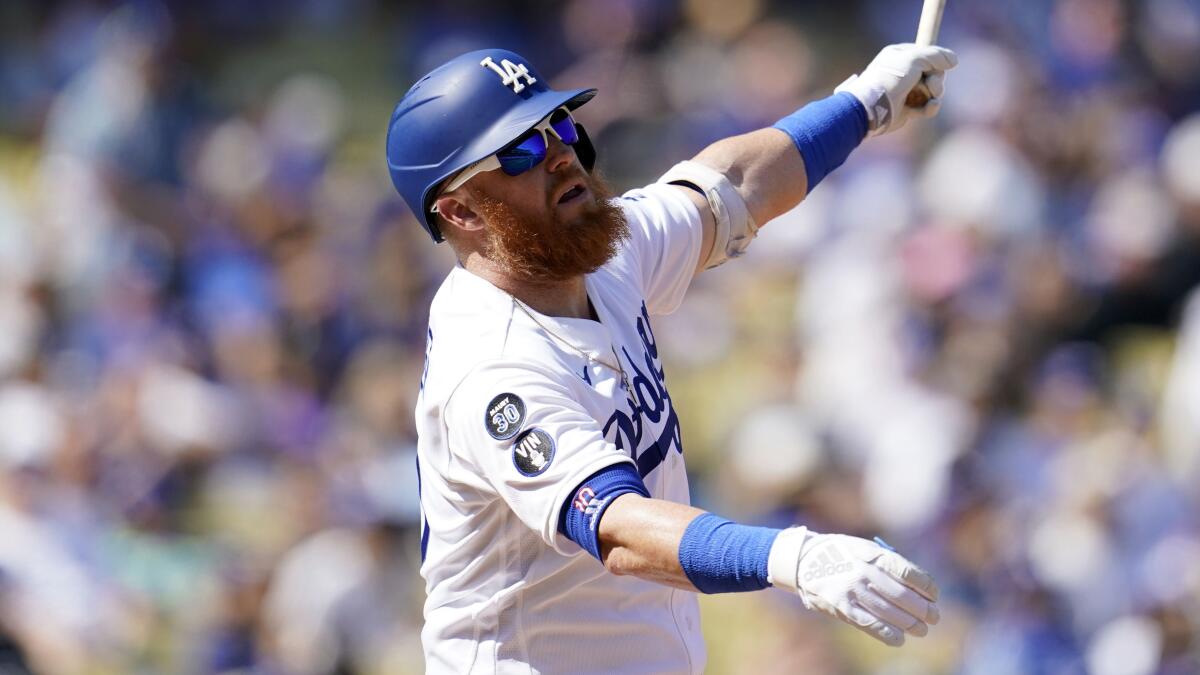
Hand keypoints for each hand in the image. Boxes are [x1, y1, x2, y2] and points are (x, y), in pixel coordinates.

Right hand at [768, 528, 939, 645]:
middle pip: (903, 596)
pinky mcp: (843, 608)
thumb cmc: (840, 553)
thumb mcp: (863, 547)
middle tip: (934, 616)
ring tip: (921, 629)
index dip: (927, 587)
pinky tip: (899, 637)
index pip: (909, 573)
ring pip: (891, 613)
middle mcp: (864, 572)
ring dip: (911, 624)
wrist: (803, 560)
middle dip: (924, 609)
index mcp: (872, 554)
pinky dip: (889, 634)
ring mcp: (853, 591)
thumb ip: (887, 563)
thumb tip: (918, 586)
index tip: (934, 594)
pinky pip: (871, 625)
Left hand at [835, 43, 957, 135]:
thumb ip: (936, 56)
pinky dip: (930, 107)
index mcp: (900, 56)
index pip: (927, 54)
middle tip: (931, 85)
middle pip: (934, 73)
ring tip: (929, 97)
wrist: (872, 107)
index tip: (942, 65)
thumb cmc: (890, 79)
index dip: (937, 61)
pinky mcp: (907, 109)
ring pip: (932, 90)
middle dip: (937, 80)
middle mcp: (903, 72)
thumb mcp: (914, 59)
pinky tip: (929, 107)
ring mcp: (905, 91)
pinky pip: (927, 106)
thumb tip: (954, 60)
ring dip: (935, 94)